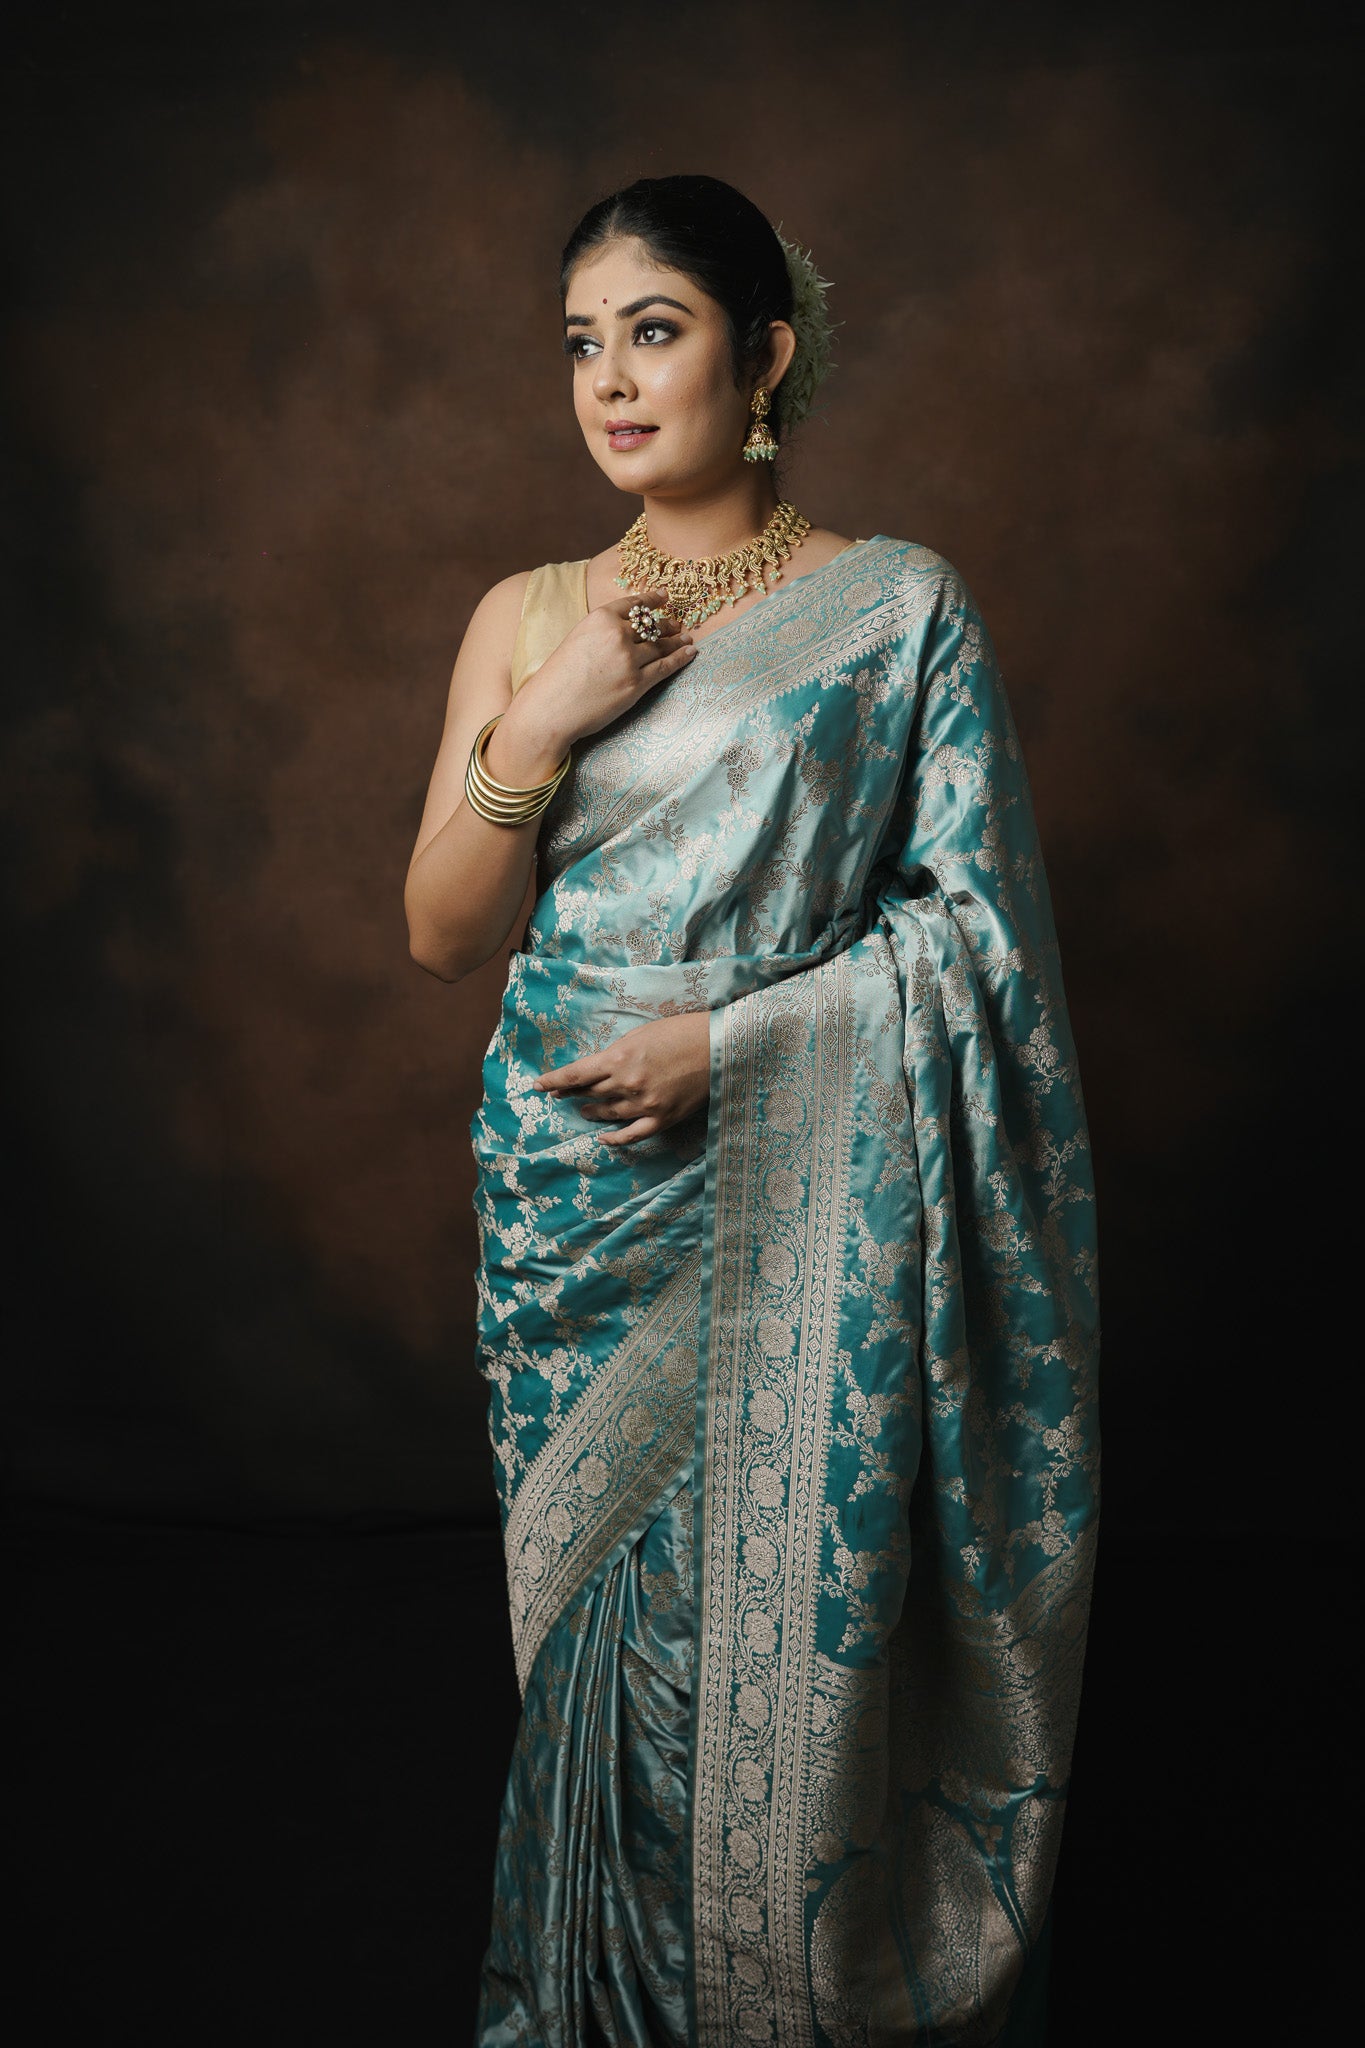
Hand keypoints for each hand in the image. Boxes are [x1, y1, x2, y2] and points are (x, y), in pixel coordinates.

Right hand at [508, 587, 698, 759]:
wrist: (551, 708)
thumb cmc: (558, 677)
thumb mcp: (577, 640)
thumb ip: (601, 632)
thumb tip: (625, 630)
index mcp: (600, 618)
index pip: (634, 604)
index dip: (652, 599)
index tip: (665, 596)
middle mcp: (617, 634)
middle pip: (650, 625)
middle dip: (667, 623)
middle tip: (678, 623)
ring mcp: (629, 659)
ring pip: (661, 645)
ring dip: (676, 641)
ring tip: (686, 639)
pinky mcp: (636, 683)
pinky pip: (665, 667)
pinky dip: (681, 659)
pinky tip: (690, 653)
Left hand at [532, 1010, 710, 1146]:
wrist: (717, 1046)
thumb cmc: (679, 1032)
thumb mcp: (640, 1035)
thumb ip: (617, 1054)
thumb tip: (599, 1068)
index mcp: (618, 1059)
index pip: (575, 1075)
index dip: (554, 1080)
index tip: (539, 1085)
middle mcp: (626, 1084)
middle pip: (589, 1094)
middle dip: (570, 1094)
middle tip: (558, 1095)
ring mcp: (644, 1104)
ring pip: (607, 1114)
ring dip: (591, 1112)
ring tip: (584, 1111)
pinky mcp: (661, 1119)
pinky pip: (631, 1135)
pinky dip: (614, 1139)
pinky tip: (603, 1138)